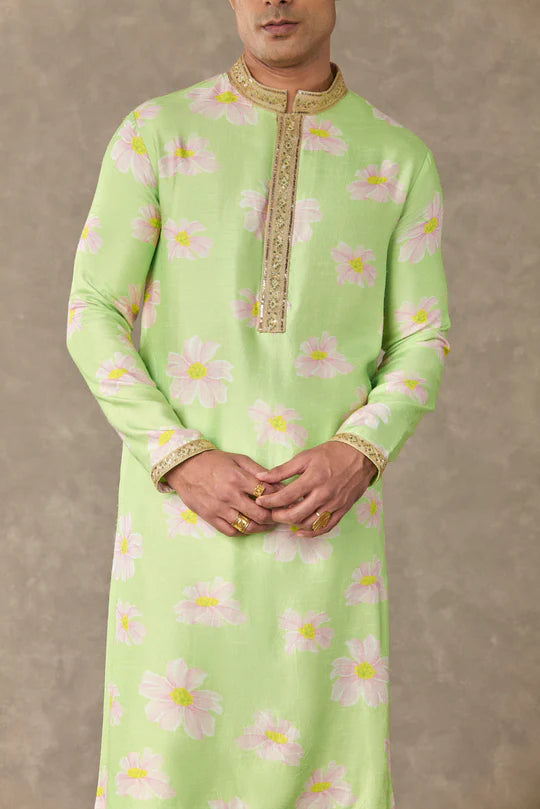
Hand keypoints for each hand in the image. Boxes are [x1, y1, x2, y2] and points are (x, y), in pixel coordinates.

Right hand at [164, 450, 285, 536]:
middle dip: (275, 516)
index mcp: (239, 478)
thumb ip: (259, 471)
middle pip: (261, 514)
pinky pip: (231, 531)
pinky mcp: (210, 517)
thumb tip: (279, 484)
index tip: (287, 500)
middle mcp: (230, 495)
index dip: (281, 498)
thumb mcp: (239, 459)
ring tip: (268, 524)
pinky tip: (250, 526)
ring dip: (262, 527)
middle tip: (280, 516)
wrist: (185, 467)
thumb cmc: (214, 461)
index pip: (268, 494)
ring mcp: (220, 508)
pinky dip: (243, 532)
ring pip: (248, 526)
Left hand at [252, 441, 376, 536]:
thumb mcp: (305, 457)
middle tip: (271, 512)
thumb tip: (261, 476)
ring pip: (309, 523)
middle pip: (295, 514)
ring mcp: (334, 504)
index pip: (286, 496)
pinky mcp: (342, 510)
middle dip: (278, 516)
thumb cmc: (331, 454)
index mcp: (313, 478)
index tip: (260, 501)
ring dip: (293, 524)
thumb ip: (283, 470)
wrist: (360, 456)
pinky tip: (299, 531)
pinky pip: (325, 527)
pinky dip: (311, 533)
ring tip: (284, 517)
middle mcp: (324, 494)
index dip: (270, 501)